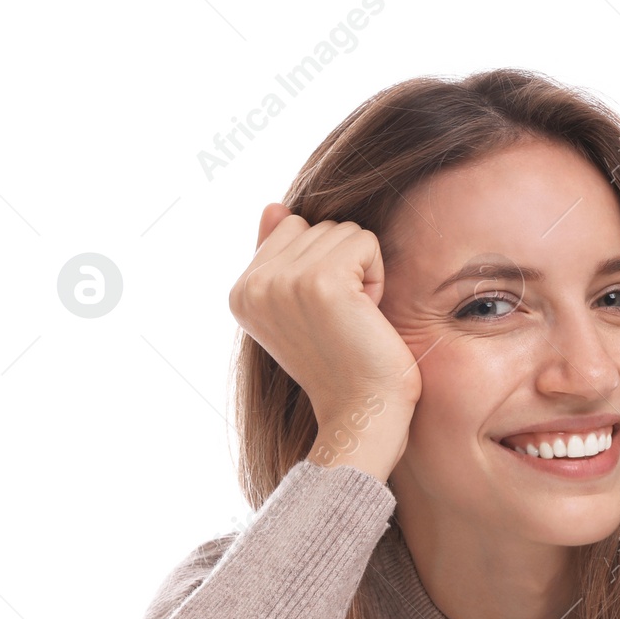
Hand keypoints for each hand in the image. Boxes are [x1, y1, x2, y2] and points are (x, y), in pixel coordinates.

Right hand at [229, 203, 421, 463]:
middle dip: (344, 267)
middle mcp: (253, 284)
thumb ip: (281, 256)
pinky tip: (368, 315)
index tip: (326, 315)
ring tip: (355, 319)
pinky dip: (378, 276)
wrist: (362, 413)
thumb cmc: (344, 366)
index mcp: (242, 291)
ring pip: (343, 231)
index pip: (291, 228)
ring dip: (362, 272)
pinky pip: (365, 242)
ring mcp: (283, 281)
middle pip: (318, 225)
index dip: (323, 265)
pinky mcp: (320, 282)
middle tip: (345, 320)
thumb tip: (273, 206)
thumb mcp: (302, 309)